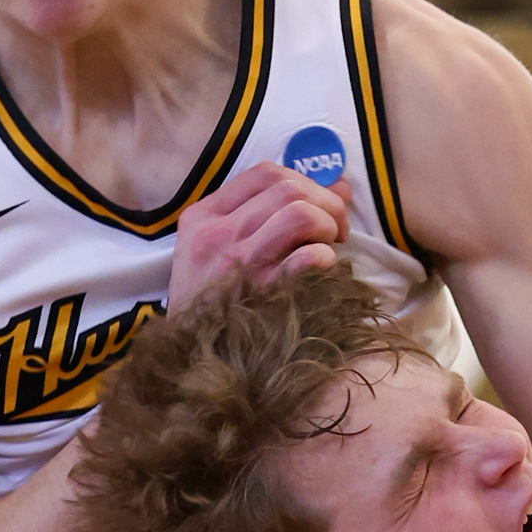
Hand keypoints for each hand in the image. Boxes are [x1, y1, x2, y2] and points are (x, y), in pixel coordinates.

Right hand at [168, 161, 348, 299]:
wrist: (193, 359)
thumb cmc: (210, 304)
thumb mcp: (216, 250)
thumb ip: (266, 213)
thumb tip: (339, 186)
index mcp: (203, 217)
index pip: (264, 173)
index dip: (304, 181)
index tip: (317, 204)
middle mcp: (219, 234)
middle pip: (287, 188)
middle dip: (325, 202)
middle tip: (336, 228)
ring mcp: (241, 264)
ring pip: (299, 214)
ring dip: (327, 225)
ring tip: (329, 245)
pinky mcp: (264, 295)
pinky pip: (308, 258)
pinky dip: (326, 258)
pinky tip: (323, 269)